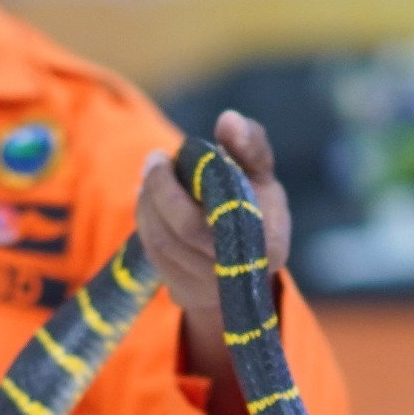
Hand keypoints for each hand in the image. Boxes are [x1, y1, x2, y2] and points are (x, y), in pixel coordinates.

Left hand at [136, 110, 290, 315]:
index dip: (186, 187)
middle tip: (154, 160)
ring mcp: (208, 289)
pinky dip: (146, 223)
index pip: (219, 216)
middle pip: (184, 230)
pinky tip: (149, 201)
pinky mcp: (184, 294)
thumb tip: (228, 120)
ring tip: (152, 177)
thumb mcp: (261, 174)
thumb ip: (250, 145)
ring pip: (162, 243)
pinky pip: (154, 256)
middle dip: (161, 190)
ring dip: (149, 205)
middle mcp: (237, 274)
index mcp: (267, 244)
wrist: (245, 260)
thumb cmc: (256, 205)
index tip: (170, 156)